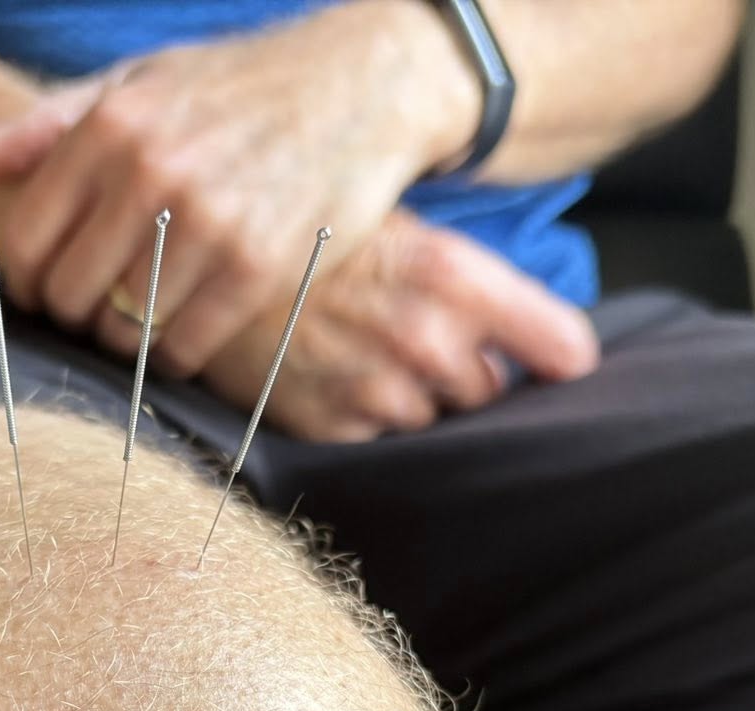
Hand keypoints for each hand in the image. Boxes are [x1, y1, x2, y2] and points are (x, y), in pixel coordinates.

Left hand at [0, 1, 480, 376]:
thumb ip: (55, 122)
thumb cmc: (239, 88)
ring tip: (138, 322)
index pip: (24, 240)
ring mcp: (210, 226)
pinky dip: (175, 355)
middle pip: (69, 294)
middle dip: (73, 314)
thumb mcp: (143, 81)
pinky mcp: (260, 269)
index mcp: (111, 128)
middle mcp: (153, 175)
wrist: (361, 87)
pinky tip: (181, 336)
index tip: (40, 292)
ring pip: (125, 327)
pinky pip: (186, 346)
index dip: (21, 283)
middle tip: (92, 312)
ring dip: (124, 340)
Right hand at [198, 211, 599, 444]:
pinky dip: (361, 416)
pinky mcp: (331, 426)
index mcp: (451, 275)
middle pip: (489, 388)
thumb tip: (532, 338)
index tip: (560, 366)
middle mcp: (425, 338)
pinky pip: (376, 438)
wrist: (194, 255)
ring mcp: (377, 389)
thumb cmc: (303, 230)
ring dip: (412, 397)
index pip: (559, 344)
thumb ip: (466, 284)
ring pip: (432, 419)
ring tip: (361, 353)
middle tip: (414, 337)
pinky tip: (327, 375)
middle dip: (464, 371)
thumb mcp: (396, 228)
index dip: (559, 356)